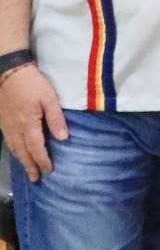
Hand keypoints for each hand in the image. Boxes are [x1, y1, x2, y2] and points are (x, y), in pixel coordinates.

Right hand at [0, 63, 67, 180]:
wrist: (8, 70)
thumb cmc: (32, 84)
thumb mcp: (49, 98)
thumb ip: (56, 118)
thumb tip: (63, 138)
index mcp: (28, 124)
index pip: (36, 148)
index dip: (43, 160)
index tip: (49, 170)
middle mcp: (15, 128)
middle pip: (22, 152)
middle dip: (29, 166)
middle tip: (35, 179)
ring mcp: (5, 124)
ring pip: (13, 147)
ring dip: (20, 160)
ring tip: (27, 169)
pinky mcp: (1, 119)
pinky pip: (7, 140)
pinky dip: (13, 149)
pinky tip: (16, 151)